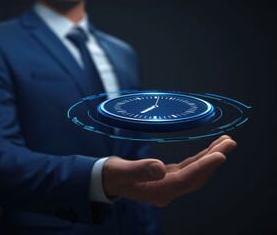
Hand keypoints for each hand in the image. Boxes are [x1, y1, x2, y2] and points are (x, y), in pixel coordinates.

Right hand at [102, 135, 236, 206]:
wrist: (105, 179)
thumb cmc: (111, 175)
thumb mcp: (120, 172)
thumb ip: (139, 170)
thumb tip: (160, 169)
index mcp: (158, 191)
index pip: (186, 179)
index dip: (204, 167)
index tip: (220, 155)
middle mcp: (167, 190)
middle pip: (196, 176)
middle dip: (214, 159)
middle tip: (229, 142)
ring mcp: (168, 184)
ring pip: (195, 171)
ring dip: (210, 157)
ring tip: (225, 142)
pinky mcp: (166, 177)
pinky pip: (188, 168)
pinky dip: (200, 158)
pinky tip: (208, 150)